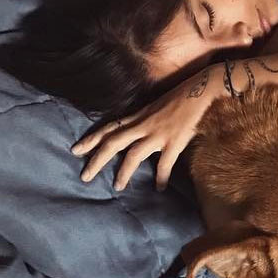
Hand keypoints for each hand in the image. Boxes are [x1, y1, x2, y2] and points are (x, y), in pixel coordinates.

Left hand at [71, 66, 220, 191]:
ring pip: (133, 155)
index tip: (75, 151)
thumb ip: (147, 117)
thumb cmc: (183, 94)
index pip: (109, 127)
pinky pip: (164, 163)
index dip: (91, 139)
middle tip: (84, 177)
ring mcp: (158, 133)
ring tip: (117, 187)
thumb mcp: (158, 104)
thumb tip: (138, 129)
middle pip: (113, 143)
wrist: (203, 89)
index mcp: (139, 115)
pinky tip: (158, 188)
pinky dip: (160, 177)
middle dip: (97, 160)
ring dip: (123, 172)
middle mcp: (144, 124)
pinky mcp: (174, 141)